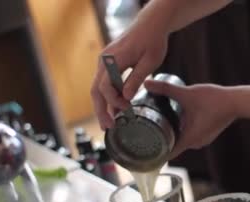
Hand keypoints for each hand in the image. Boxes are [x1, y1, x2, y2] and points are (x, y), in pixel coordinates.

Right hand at [91, 8, 168, 128]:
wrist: (151, 25)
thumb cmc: (153, 41)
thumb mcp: (150, 62)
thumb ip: (137, 78)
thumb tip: (126, 97)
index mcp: (113, 60)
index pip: (105, 86)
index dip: (113, 101)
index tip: (125, 110)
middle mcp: (104, 61)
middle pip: (96, 90)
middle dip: (100, 110)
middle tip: (107, 128)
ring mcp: (105, 62)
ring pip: (99, 88)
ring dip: (104, 105)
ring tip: (111, 122)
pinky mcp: (109, 63)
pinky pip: (105, 82)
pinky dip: (109, 96)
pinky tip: (117, 108)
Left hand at [144, 80, 236, 159]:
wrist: (237, 102)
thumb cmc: (215, 100)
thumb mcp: (187, 94)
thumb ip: (166, 89)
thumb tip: (146, 82)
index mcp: (189, 139)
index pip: (167, 154)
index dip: (153, 154)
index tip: (140, 150)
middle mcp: (196, 143)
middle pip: (172, 147)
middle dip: (158, 141)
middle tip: (143, 132)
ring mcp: (202, 140)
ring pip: (181, 141)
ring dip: (170, 135)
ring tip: (155, 125)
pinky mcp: (206, 134)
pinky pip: (189, 136)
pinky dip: (180, 132)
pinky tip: (174, 122)